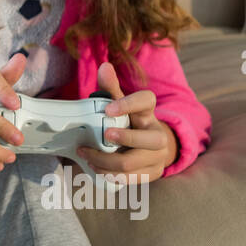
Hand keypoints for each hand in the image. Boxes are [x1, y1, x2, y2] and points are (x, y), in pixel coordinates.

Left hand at [78, 60, 177, 183]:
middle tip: (103, 135)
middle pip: (149, 139)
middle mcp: (158, 135)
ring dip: (106, 161)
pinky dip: (110, 174)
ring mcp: (157, 156)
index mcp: (148, 113)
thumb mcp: (121, 105)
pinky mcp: (152, 173)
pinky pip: (130, 178)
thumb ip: (111, 88)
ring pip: (133, 163)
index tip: (108, 109)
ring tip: (87, 154)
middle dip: (125, 138)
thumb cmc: (129, 121)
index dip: (128, 104)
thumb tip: (104, 67)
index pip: (146, 101)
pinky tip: (97, 167)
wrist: (149, 146)